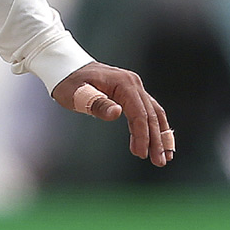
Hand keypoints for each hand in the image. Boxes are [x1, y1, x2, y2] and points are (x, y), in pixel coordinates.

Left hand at [52, 63, 173, 166]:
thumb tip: (117, 113)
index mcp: (123, 84)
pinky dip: (153, 127)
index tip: (141, 154)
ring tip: (163, 157)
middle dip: (157, 140)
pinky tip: (154, 143)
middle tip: (160, 162)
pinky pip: (147, 111)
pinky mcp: (130, 93)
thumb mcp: (77, 95)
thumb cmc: (69, 82)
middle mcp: (133, 84)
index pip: (139, 113)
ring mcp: (133, 87)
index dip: (142, 135)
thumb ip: (97, 104)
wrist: (66, 67)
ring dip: (160, 135)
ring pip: (153, 113)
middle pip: (150, 114)